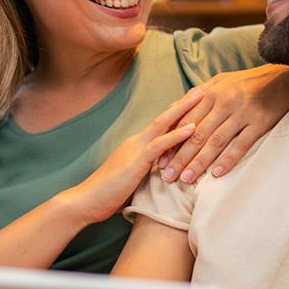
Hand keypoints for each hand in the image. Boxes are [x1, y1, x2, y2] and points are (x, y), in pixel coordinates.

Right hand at [65, 93, 199, 224]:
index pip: (161, 125)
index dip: (178, 112)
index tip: (194, 101)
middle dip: (185, 102)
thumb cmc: (107, 196)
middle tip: (203, 87)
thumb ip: (146, 174)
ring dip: (185, 109)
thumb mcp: (132, 181)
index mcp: (136, 146)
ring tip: (203, 96)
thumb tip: (161, 177)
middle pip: (165, 117)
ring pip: (164, 123)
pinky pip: (160, 144)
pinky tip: (193, 127)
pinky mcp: (136, 161)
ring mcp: (136, 149)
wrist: (85, 201)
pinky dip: (177, 135)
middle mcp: (137, 142)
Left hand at [159, 65, 288, 184]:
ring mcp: (242, 112)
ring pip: (215, 141)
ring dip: (198, 162)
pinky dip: (228, 159)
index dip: (171, 142)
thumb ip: (200, 95)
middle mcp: (224, 101)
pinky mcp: (261, 121)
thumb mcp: (223, 81)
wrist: (287, 76)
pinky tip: (216, 174)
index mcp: (212, 92)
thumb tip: (177, 109)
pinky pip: (241, 143)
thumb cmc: (250, 82)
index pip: (185, 121)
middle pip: (196, 134)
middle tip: (166, 177)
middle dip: (179, 157)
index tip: (159, 161)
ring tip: (186, 179)